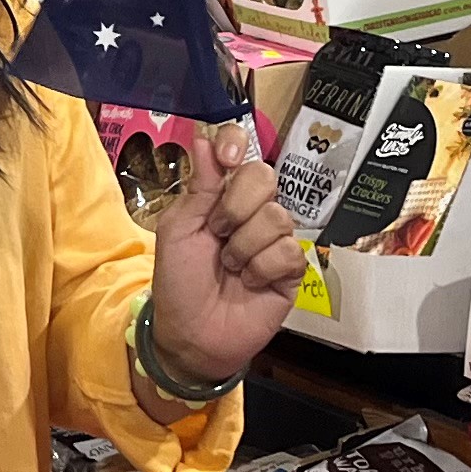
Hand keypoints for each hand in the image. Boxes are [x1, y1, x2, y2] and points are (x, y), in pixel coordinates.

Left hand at [139, 120, 301, 398]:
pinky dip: (261, 268)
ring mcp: (274, 238)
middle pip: (265, 176)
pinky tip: (250, 282)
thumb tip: (204, 137)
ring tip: (229, 267)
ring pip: (277, 216)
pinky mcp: (292, 269)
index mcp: (221, 196)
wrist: (192, 333)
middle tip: (217, 233)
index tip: (227, 159)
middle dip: (236, 206)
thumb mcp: (178, 229)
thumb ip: (198, 186)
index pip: (240, 152)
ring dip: (244, 245)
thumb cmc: (178, 280)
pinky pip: (287, 251)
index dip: (238, 145)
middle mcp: (252, 211)